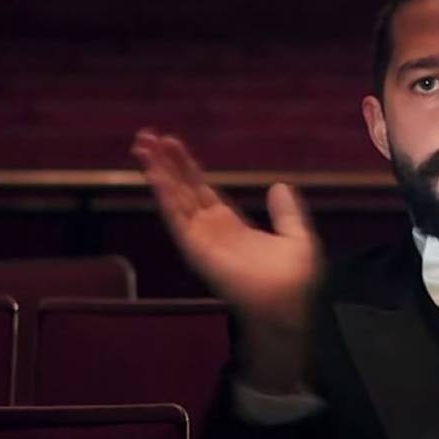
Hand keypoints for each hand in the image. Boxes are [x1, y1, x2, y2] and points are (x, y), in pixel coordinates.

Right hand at [131, 130, 323, 391]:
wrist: (288, 303)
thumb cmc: (294, 280)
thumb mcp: (296, 236)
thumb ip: (286, 212)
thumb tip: (280, 186)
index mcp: (231, 226)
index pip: (202, 189)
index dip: (187, 167)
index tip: (172, 142)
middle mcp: (210, 230)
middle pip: (182, 189)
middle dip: (165, 163)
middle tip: (147, 135)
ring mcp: (200, 239)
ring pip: (174, 198)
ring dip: (158, 172)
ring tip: (142, 145)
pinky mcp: (196, 249)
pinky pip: (176, 217)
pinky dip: (165, 195)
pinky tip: (154, 174)